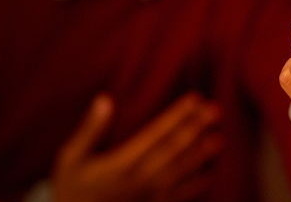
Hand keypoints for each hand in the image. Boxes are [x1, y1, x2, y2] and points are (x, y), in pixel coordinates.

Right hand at [52, 93, 222, 201]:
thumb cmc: (71, 190)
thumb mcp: (71, 159)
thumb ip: (90, 130)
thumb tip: (104, 99)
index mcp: (120, 163)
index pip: (155, 133)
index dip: (177, 115)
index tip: (194, 98)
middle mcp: (138, 180)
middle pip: (173, 150)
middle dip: (195, 128)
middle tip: (216, 110)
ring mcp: (147, 198)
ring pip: (180, 173)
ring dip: (200, 155)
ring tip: (220, 139)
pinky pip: (178, 198)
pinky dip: (195, 186)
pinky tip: (210, 174)